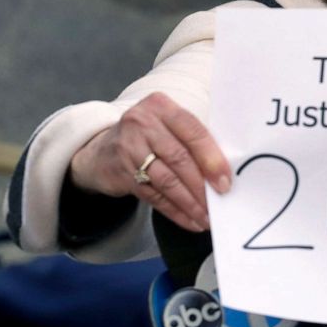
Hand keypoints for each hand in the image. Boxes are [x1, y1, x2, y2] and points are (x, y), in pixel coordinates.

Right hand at [69, 92, 230, 232]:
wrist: (101, 151)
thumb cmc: (148, 136)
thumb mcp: (167, 124)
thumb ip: (191, 139)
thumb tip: (223, 171)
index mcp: (161, 106)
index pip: (192, 131)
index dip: (211, 158)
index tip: (225, 181)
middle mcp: (142, 123)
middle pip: (179, 157)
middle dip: (201, 184)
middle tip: (218, 203)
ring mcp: (129, 148)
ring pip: (166, 180)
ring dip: (190, 203)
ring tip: (206, 217)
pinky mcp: (122, 173)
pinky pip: (154, 196)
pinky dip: (175, 211)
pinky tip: (190, 220)